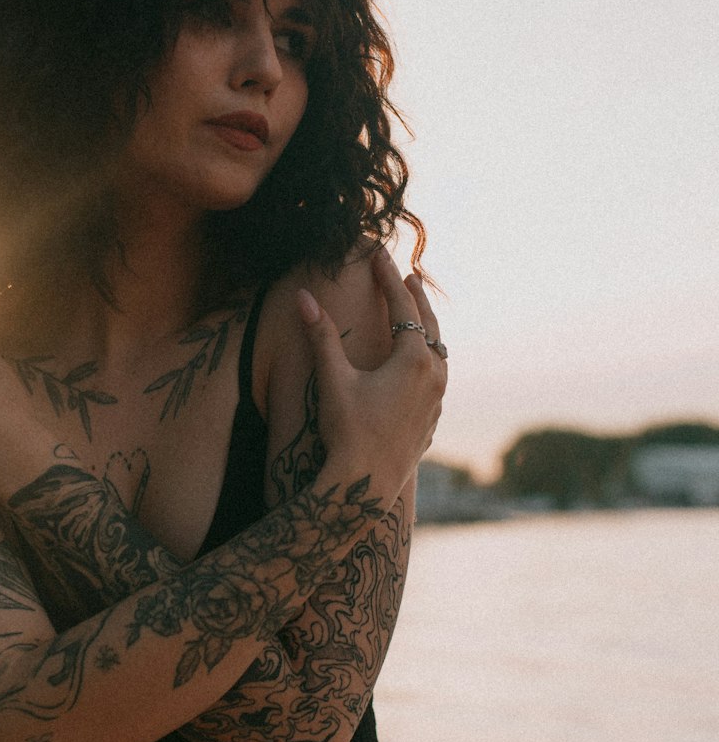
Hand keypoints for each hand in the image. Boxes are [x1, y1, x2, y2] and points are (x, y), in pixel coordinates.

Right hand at [297, 248, 445, 493]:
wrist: (366, 485)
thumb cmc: (348, 431)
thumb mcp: (333, 379)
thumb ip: (321, 335)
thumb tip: (303, 297)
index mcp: (414, 359)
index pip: (403, 306)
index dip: (388, 278)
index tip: (379, 255)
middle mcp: (434, 376)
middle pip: (430, 325)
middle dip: (416, 297)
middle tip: (408, 275)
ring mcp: (437, 400)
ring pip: (438, 352)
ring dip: (426, 329)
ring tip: (416, 315)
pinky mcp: (432, 420)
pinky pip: (436, 378)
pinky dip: (427, 359)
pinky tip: (417, 365)